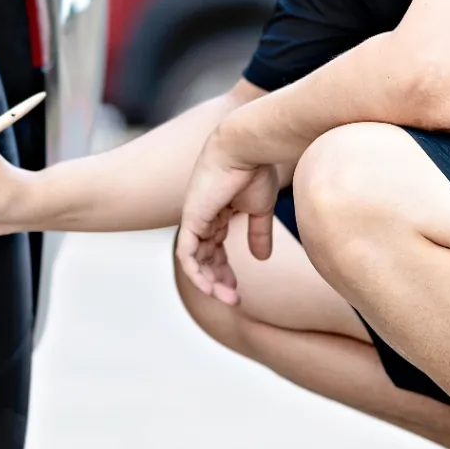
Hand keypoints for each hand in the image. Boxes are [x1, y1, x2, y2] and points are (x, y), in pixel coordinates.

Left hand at [175, 122, 279, 304]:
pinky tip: (210, 288)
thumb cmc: (256, 170)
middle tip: (234, 299)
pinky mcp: (191, 221)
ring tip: (228, 298)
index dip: (225, 271)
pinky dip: (196, 274)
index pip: (215, 249)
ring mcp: (195, 220)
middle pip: (205, 258)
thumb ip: (259, 233)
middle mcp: (203, 218)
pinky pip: (187, 256)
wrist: (246, 149)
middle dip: (218, 280)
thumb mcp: (261, 209)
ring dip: (209, 282)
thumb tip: (262, 259)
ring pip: (195, 261)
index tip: (239, 290)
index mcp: (218, 213)